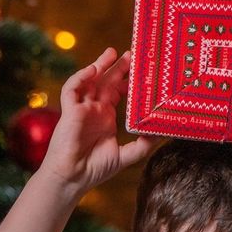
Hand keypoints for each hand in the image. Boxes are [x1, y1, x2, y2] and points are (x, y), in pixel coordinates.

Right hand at [38, 47, 158, 196]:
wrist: (73, 178)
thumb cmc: (95, 169)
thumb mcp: (126, 155)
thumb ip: (143, 144)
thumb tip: (162, 133)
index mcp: (105, 117)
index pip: (117, 92)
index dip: (128, 80)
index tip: (143, 69)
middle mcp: (94, 110)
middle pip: (106, 81)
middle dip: (117, 67)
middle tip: (132, 53)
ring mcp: (81, 109)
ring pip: (89, 80)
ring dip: (99, 65)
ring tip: (112, 52)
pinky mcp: (69, 111)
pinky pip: (72, 89)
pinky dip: (81, 77)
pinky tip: (93, 70)